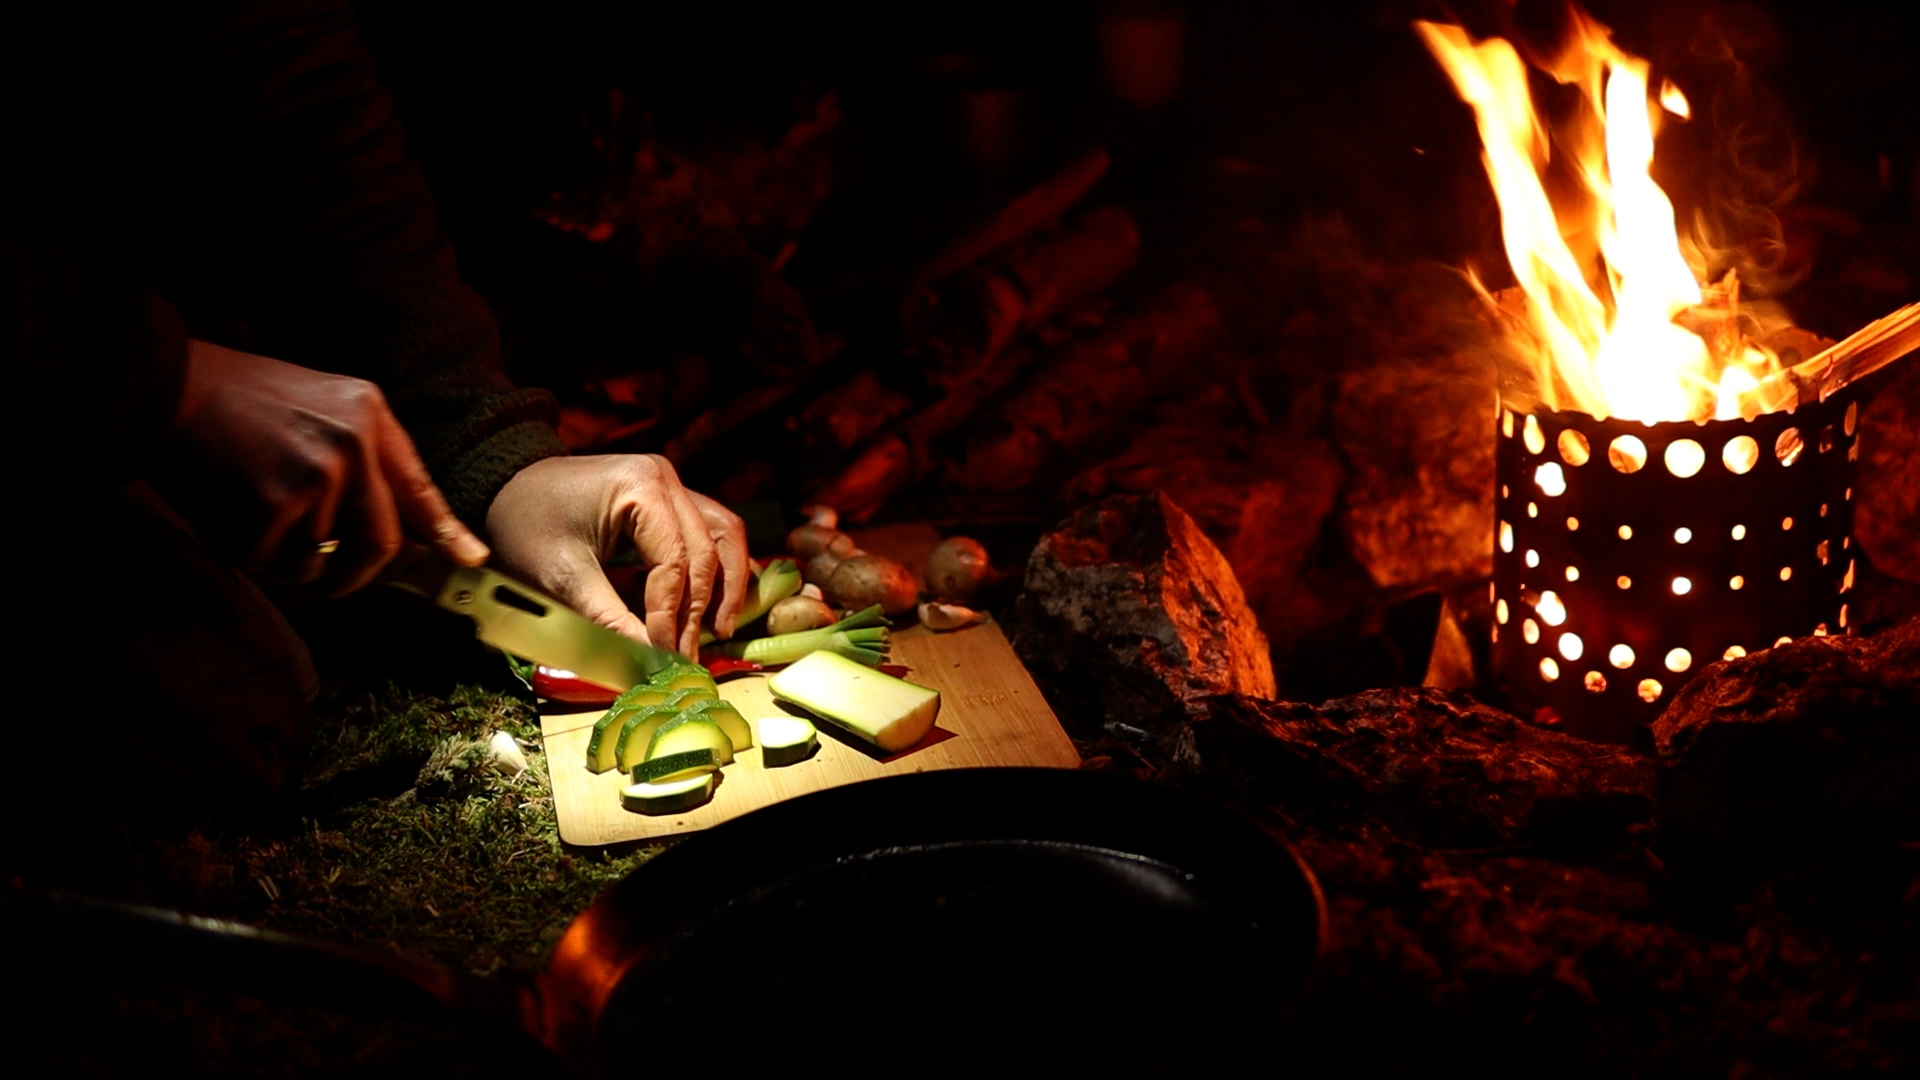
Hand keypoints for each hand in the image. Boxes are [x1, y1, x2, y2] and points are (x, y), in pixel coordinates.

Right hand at [151, 340, 488, 591]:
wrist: (162, 386)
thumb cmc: (234, 399)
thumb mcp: (317, 405)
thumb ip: (359, 456)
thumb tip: (396, 524)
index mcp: (368, 415)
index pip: (419, 489)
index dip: (444, 533)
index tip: (470, 560)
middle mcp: (353, 446)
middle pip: (379, 545)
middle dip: (354, 576)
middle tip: (331, 582)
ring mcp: (316, 478)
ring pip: (316, 562)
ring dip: (283, 558)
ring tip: (250, 512)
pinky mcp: (273, 507)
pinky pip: (270, 563)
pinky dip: (246, 553)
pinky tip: (225, 513)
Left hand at [483, 454, 748, 656]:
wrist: (504, 488)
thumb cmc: (526, 526)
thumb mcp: (562, 578)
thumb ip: (609, 621)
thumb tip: (646, 666)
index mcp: (639, 487)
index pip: (673, 561)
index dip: (671, 615)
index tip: (664, 656)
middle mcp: (665, 479)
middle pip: (705, 551)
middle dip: (697, 609)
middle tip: (688, 656)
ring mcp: (670, 485)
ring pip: (723, 535)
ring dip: (726, 584)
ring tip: (719, 629)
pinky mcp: (669, 498)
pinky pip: (712, 529)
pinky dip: (719, 566)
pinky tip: (718, 601)